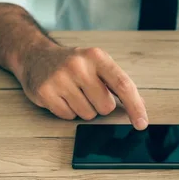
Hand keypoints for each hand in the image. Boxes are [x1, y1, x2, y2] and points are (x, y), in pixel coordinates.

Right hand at [15, 43, 147, 129]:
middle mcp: (79, 66)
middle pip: (106, 107)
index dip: (135, 107)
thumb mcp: (97, 64)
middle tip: (88, 92)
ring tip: (73, 93)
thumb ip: (117, 83)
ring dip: (83, 109)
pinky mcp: (45, 92)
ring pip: (87, 115)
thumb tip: (140, 106)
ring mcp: (60, 79)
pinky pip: (68, 117)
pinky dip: (68, 112)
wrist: (36, 56)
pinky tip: (61, 97)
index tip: (142, 123)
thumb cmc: (73, 64)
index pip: (123, 85)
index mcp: (97, 57)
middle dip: (100, 105)